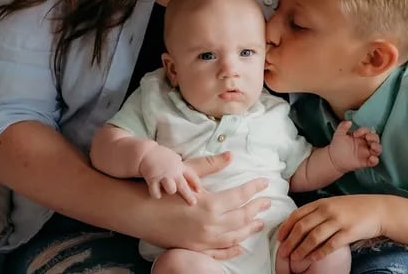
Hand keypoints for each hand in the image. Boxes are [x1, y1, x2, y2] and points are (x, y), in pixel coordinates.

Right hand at [139, 144, 200, 204]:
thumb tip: (184, 165)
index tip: (200, 191)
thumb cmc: (160, 155)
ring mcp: (163, 176)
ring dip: (171, 191)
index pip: (192, 175)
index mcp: (180, 166)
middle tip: (193, 203)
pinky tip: (157, 196)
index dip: (197, 183)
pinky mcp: (152, 180)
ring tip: (169, 192)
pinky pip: (155, 192)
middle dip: (188, 195)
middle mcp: (173, 172)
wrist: (146, 152)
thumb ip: (179, 164)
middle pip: (183, 186)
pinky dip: (156, 194)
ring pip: (171, 189)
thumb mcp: (174, 157)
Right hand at [142, 151, 271, 259]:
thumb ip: (211, 165)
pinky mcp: (195, 249)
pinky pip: (220, 253)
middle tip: (268, 201)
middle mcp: (210, 225)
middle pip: (242, 217)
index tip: (265, 183)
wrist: (139, 211)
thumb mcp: (188, 172)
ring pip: (235, 236)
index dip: (255, 188)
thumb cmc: (164, 188)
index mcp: (210, 204)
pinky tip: (241, 246)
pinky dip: (233, 250)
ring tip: (260, 221)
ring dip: (249, 228)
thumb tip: (231, 155)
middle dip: (257, 208)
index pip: (241, 196)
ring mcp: (203, 241)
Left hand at [277, 195, 384, 262]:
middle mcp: (328, 209)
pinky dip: (320, 253)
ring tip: (294, 259)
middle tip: (282, 252)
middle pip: (303, 226)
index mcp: (322, 202)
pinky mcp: (349, 232)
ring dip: (302, 249)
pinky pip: (330, 245)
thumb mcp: (334, 203)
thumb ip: (318, 210)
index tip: (279, 238)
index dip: (286, 227)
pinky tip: (313, 259)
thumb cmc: (355, 208)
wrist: (379, 209)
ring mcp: (339, 220)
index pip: (298, 214)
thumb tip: (299, 222)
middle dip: (290, 241)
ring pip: (314, 237)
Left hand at [328, 121, 380, 172]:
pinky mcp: (365, 162)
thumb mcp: (339, 134)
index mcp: (361, 137)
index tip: (355, 134)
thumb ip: (343, 126)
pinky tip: (371, 158)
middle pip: (375, 139)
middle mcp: (365, 144)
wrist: (333, 158)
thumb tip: (349, 122)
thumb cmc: (337, 145)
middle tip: (367, 137)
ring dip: (377, 147)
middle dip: (374, 137)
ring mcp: (366, 153)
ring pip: (377, 150)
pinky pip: (374, 162)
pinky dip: (375, 160)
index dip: (364, 131)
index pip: (367, 131)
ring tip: (372, 146)